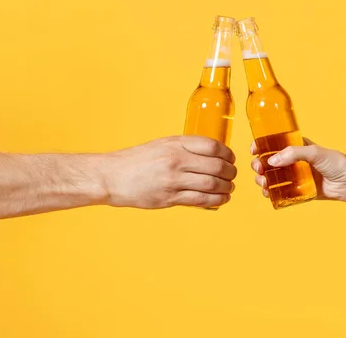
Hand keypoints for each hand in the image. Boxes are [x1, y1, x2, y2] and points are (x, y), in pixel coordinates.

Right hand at [100, 136, 236, 208]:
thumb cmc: (137, 160)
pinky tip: (222, 199)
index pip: (212, 146)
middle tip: (233, 175)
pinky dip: (216, 200)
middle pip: (216, 166)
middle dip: (230, 172)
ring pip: (212, 184)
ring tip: (229, 188)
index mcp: (175, 144)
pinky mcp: (169, 198)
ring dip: (226, 188)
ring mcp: (173, 180)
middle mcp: (176, 160)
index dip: (227, 153)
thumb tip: (212, 154)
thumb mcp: (162, 144)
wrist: (112, 176)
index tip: (231, 159)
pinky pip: (201, 200)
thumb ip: (185, 148)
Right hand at [250, 137, 345, 200]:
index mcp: (296, 146)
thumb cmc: (336, 163)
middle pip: (268, 161)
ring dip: (262, 179)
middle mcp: (293, 161)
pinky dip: (270, 192)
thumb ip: (293, 153)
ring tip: (263, 182)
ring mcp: (294, 176)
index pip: (274, 143)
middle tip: (259, 169)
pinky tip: (268, 192)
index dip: (261, 145)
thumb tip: (272, 161)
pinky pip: (280, 191)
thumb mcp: (315, 152)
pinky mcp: (297, 190)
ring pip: (271, 177)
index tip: (254, 149)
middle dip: (258, 165)